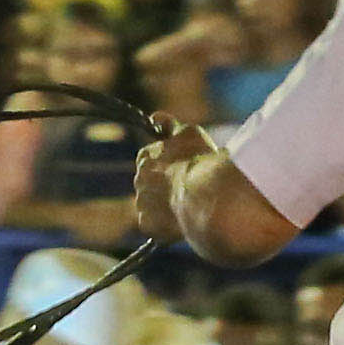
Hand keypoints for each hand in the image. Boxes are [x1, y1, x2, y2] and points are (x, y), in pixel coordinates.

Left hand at [134, 122, 220, 240]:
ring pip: (152, 206)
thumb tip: (156, 117)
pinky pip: (154, 227)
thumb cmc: (201, 161)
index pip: (151, 159)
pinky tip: (181, 222)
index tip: (183, 168)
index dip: (168, 164)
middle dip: (166, 187)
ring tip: (188, 208)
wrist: (205, 196)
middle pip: (151, 184)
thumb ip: (171, 125)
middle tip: (189, 189)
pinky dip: (165, 227)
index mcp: (146, 156)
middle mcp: (138, 179)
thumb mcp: (190, 133)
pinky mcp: (147, 226)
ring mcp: (141, 203)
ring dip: (165, 207)